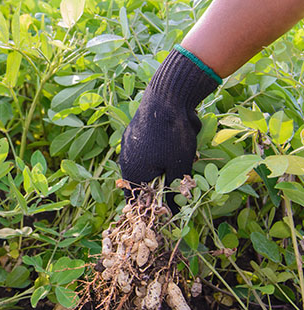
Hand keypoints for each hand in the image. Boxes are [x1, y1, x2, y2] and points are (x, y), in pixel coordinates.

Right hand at [118, 48, 218, 205]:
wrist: (167, 97)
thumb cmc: (172, 136)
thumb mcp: (179, 167)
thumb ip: (174, 191)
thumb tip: (174, 213)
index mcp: (132, 173)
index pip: (136, 199)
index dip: (151, 206)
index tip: (167, 207)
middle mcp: (126, 159)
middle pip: (142, 181)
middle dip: (161, 183)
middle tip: (181, 179)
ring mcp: (130, 144)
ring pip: (147, 164)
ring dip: (163, 165)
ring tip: (183, 156)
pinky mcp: (136, 131)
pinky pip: (149, 148)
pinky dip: (161, 150)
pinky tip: (177, 141)